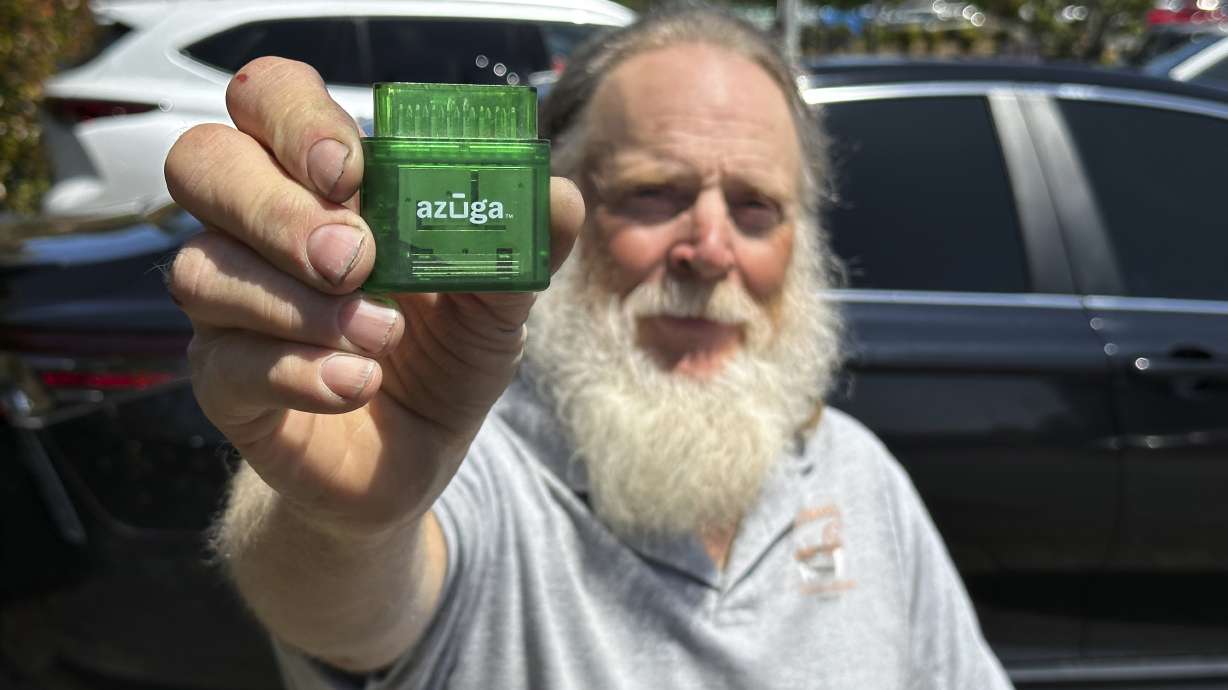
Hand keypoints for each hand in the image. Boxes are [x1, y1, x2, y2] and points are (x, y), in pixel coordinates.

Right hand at [165, 57, 583, 532]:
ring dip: (298, 303)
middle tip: (353, 258)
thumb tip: (555, 196)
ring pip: (203, 269)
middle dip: (277, 206)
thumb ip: (521, 244)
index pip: (267, 100)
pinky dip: (298, 371)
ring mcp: (232, 308)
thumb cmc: (445, 357)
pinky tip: (357, 384)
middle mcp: (259, 231)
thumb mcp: (497, 299)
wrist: (416, 460)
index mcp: (322, 184)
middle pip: (204, 164)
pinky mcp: (225, 384)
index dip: (294, 118)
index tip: (352, 169)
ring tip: (383, 336)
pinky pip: (224, 362)